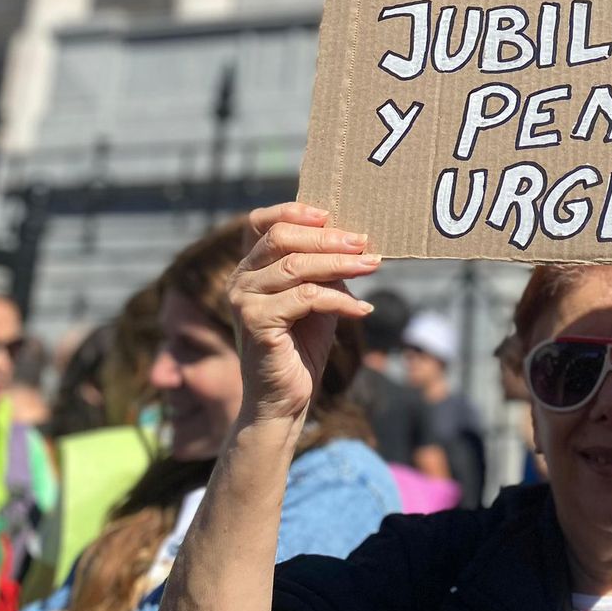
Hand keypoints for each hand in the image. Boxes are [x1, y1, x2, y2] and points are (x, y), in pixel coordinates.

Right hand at [228, 202, 380, 426]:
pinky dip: (340, 301)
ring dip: (340, 265)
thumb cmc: (302, 345)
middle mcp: (240, 278)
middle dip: (328, 237)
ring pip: (296, 266)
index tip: (330, 214)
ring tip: (372, 266)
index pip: (261, 222)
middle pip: (282, 238)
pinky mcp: (256, 322)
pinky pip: (306, 298)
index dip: (293, 211)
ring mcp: (244, 299)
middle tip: (364, 243)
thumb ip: (324, 269)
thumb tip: (356, 241)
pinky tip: (363, 310)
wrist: (284, 399)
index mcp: (250, 266)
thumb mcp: (316, 298)